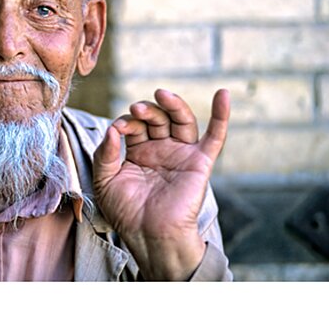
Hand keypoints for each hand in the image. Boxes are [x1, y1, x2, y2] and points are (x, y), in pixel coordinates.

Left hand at [93, 89, 228, 280]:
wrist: (150, 235)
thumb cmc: (127, 212)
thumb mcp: (105, 180)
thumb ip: (105, 154)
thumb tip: (111, 129)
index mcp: (139, 152)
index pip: (135, 126)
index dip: (127, 122)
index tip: (117, 130)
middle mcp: (161, 149)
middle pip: (158, 118)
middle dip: (147, 111)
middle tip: (137, 109)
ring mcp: (182, 154)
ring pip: (182, 121)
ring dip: (173, 105)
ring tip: (161, 94)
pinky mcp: (200, 163)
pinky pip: (215, 137)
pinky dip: (221, 115)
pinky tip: (223, 95)